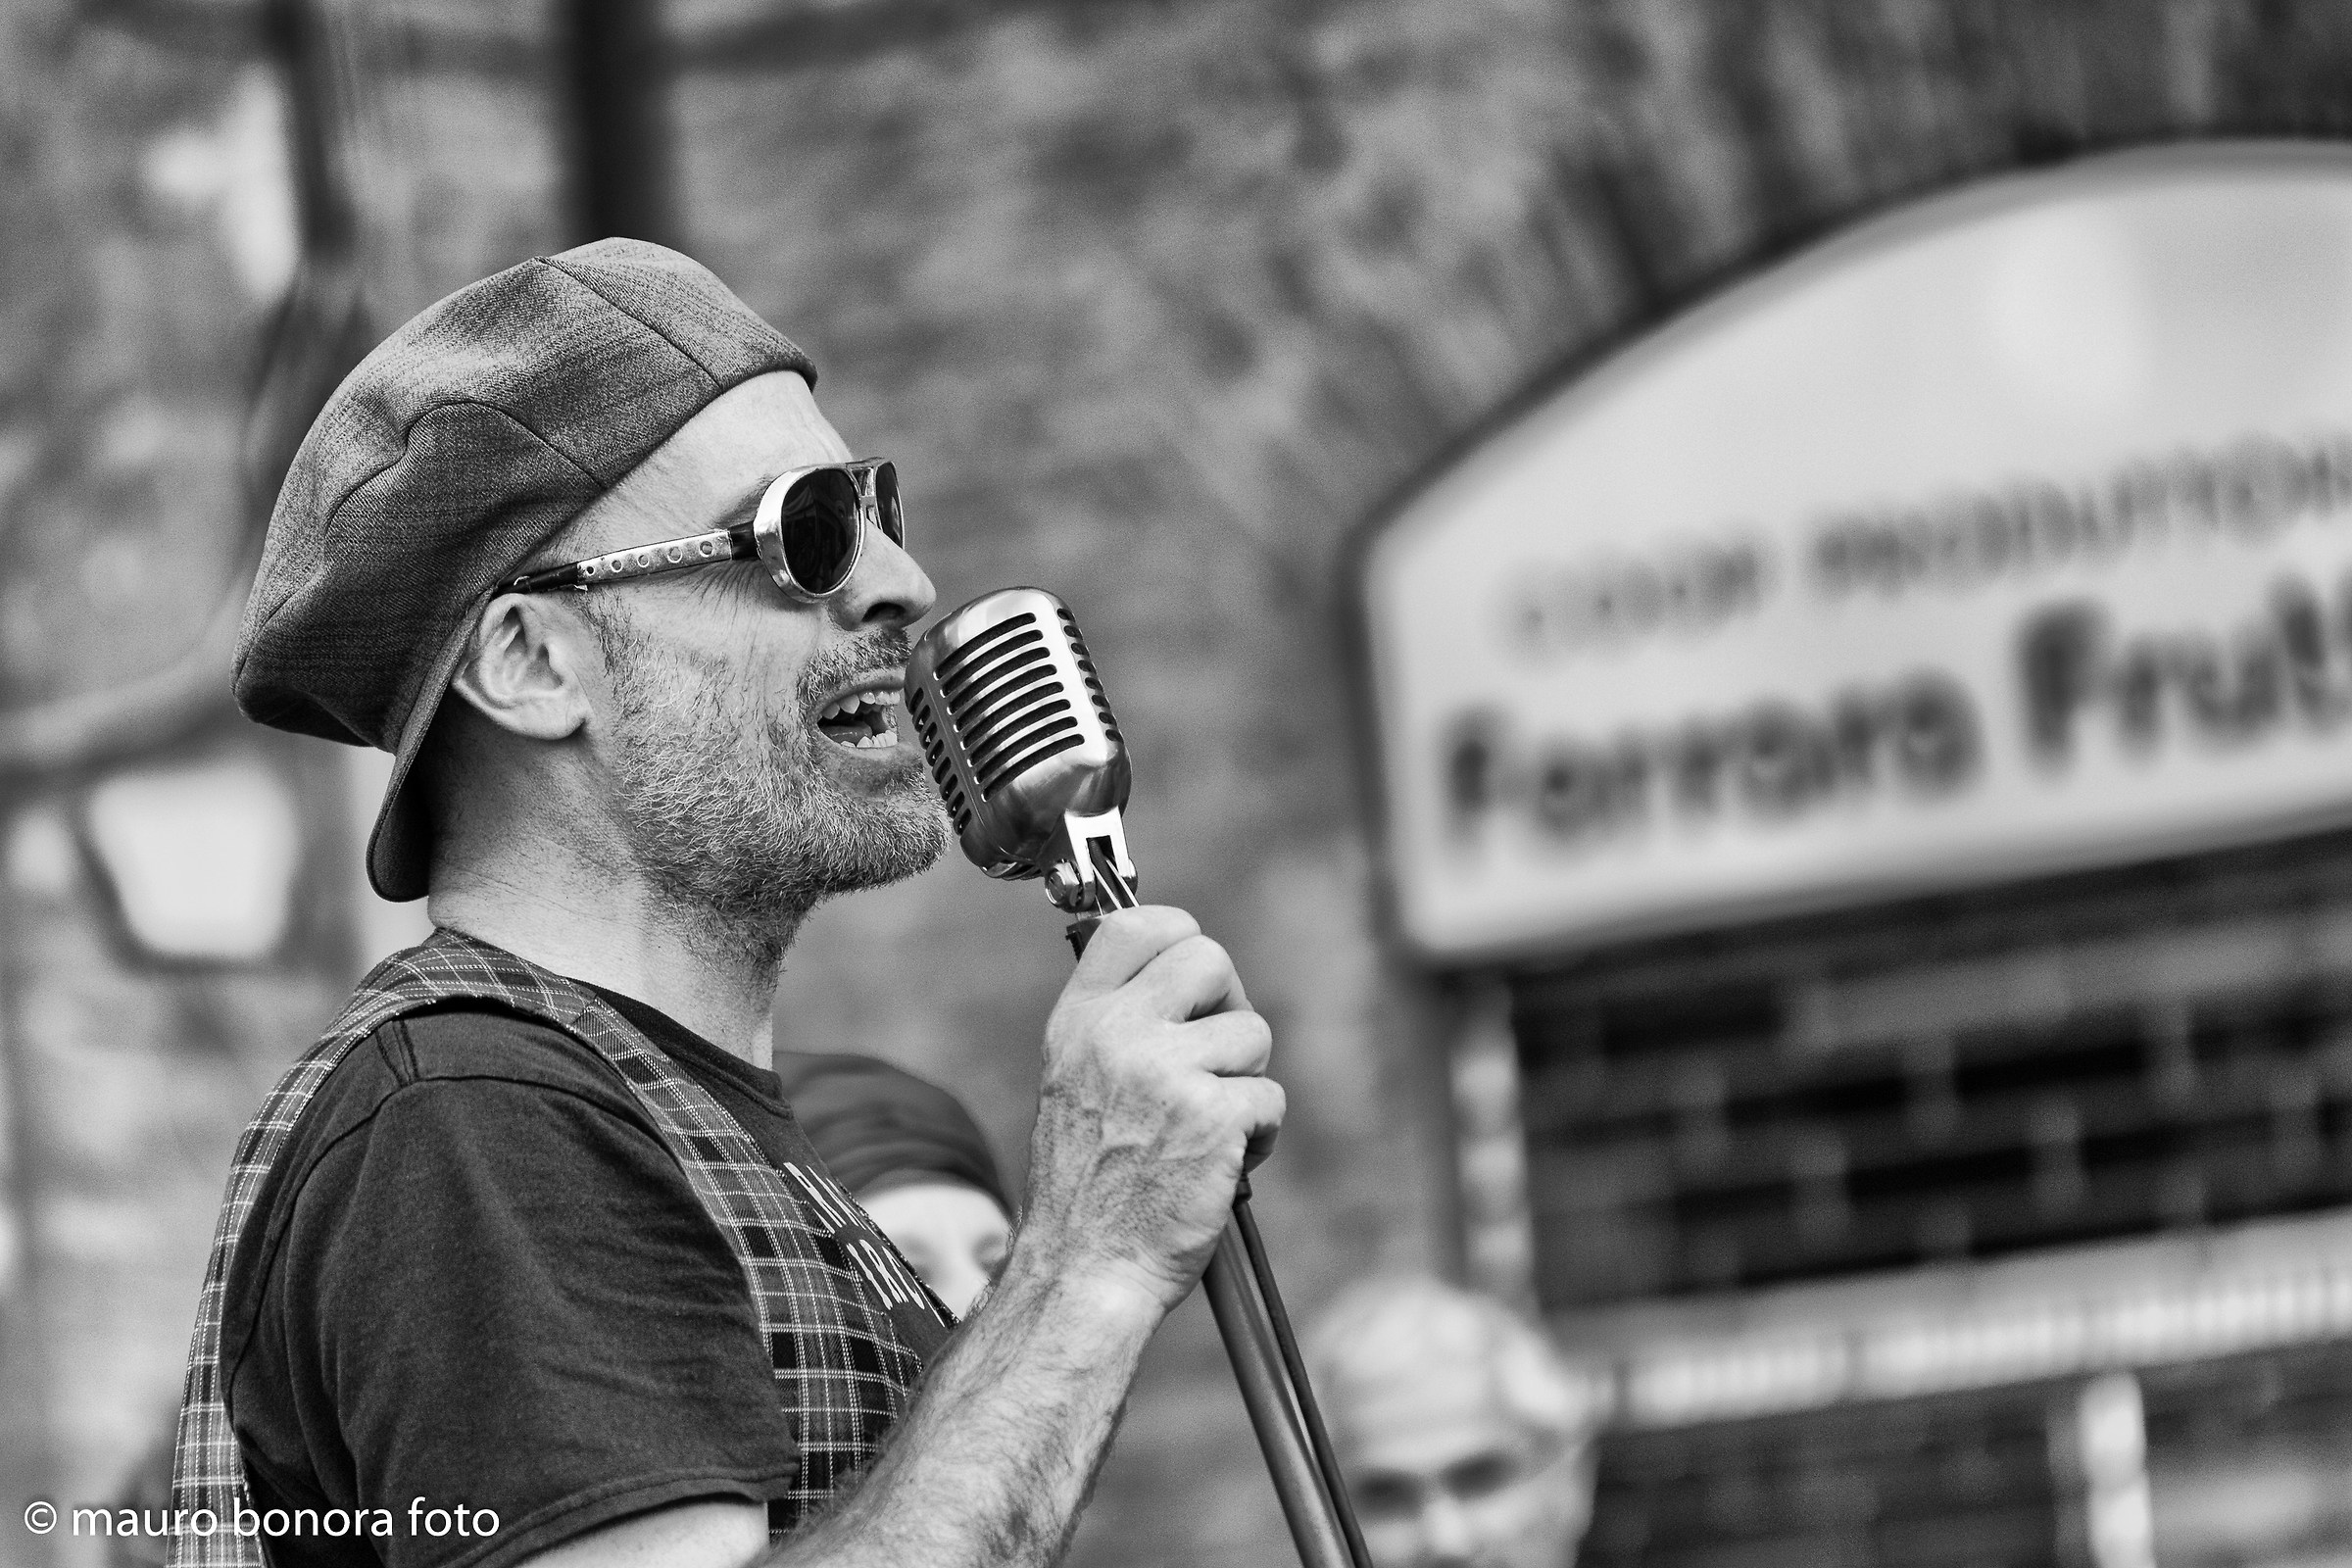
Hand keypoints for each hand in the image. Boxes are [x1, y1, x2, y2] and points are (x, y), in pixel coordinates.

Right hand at [1011, 906, 1284, 1317]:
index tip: (1193, 982)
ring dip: (1245, 1082)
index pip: (1133, 925)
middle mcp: (1116, 1034)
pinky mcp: (1213, 1116)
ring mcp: (1165, 1072)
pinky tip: (1222, 1164)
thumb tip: (1183, 973)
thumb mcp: (1074, 1083)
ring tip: (1207, 1129)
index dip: (1178, 936)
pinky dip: (1260, 1135)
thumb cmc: (1087, 1187)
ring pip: (1251, 1033)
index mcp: (1077, 1022)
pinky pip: (1270, 1096)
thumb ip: (1117, 1025)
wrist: (1084, 1270)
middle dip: (1229, 1006)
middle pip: (1208, 958)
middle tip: (1217, 1058)